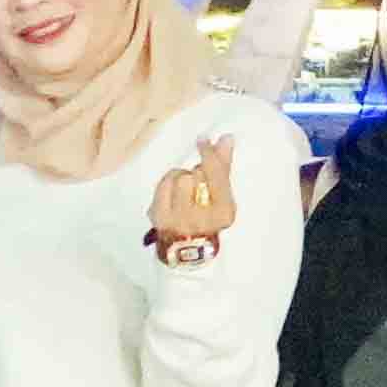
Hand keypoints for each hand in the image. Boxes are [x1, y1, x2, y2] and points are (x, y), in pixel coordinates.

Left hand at [146, 136, 240, 263]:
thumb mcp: (222, 197)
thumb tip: (226, 138)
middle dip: (197, 173)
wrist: (187, 248)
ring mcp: (178, 218)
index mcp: (223, 212)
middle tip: (197, 183)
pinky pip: (163, 185)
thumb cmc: (208, 218)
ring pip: (179, 177)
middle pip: (197, 174)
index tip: (203, 139)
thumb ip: (223, 168)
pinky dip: (168, 184)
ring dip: (181, 178)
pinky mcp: (159, 217)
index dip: (210, 154)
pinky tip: (171, 193)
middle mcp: (201, 217)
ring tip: (184, 190)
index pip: (217, 175)